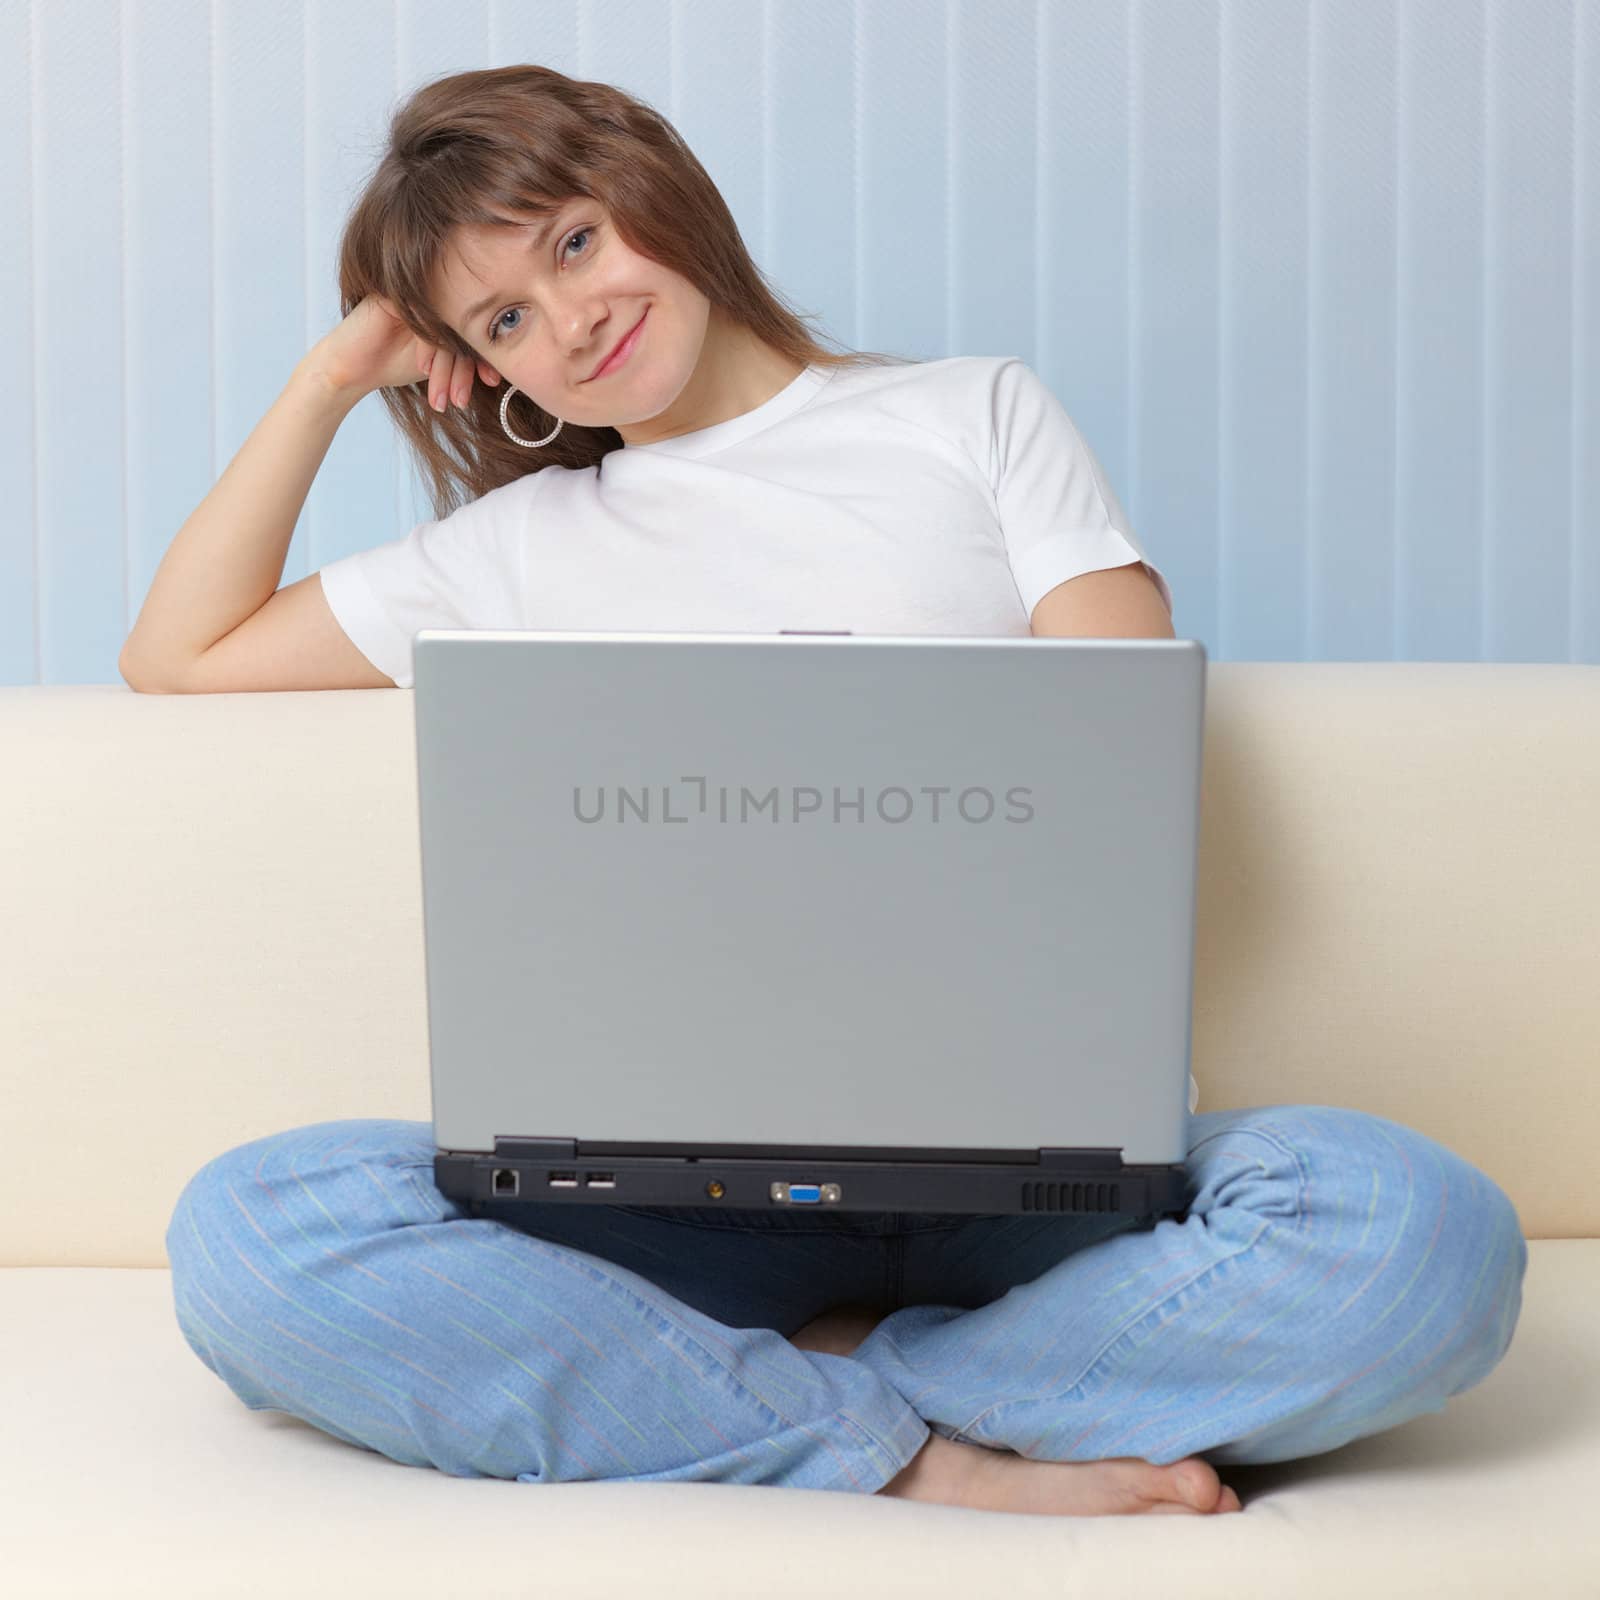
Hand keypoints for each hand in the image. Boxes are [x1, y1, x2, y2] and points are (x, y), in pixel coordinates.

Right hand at [306, 293, 502, 409]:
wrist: (351, 369)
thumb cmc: (393, 364)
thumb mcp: (440, 362)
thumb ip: (463, 355)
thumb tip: (500, 367)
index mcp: (444, 304)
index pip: (473, 325)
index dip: (484, 354)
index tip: (492, 382)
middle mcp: (430, 292)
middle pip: (461, 326)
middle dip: (465, 368)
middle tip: (464, 400)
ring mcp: (410, 289)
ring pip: (443, 326)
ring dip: (447, 368)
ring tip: (448, 399)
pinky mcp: (391, 294)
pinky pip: (422, 318)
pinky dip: (428, 348)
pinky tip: (424, 371)